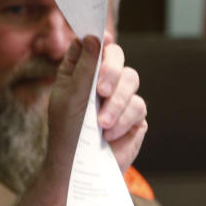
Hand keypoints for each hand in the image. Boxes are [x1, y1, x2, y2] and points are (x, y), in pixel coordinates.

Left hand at [45, 37, 146, 178]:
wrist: (80, 169)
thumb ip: (84, 67)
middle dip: (111, 71)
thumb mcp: (71, 97)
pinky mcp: (134, 116)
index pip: (92, 45)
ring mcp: (120, 97)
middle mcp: (101, 80)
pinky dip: (122, 120)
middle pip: (117, 57)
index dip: (98, 38)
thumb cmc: (68, 133)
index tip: (102, 39)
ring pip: (131, 79)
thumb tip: (95, 36)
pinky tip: (108, 135)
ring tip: (100, 124)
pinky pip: (138, 106)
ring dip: (116, 103)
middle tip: (101, 91)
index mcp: (80, 72)